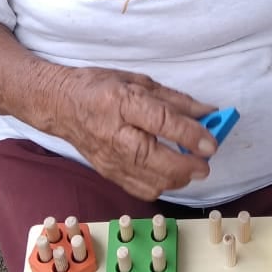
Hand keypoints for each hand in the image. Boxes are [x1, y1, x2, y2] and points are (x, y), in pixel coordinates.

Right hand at [53, 67, 217, 200]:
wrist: (60, 105)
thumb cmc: (99, 88)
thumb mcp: (139, 82)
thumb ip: (176, 100)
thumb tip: (208, 113)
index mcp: (121, 102)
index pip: (161, 121)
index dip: (190, 134)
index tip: (211, 143)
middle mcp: (114, 133)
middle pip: (155, 159)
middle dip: (187, 166)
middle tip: (205, 163)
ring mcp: (110, 158)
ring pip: (150, 180)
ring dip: (178, 178)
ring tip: (190, 166)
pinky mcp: (109, 173)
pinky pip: (140, 189)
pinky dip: (162, 185)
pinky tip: (170, 174)